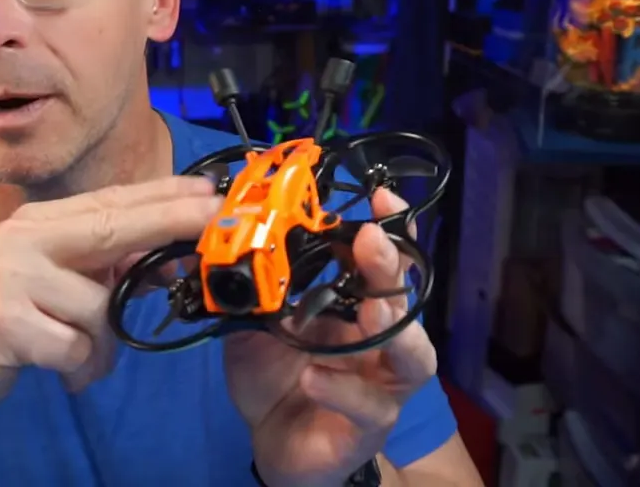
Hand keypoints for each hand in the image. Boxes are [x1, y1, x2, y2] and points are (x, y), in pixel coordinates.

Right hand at [0, 176, 220, 425]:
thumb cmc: (6, 324)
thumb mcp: (56, 287)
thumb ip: (107, 270)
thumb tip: (171, 259)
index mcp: (38, 222)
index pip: (112, 201)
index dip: (164, 194)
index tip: (209, 190)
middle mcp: (22, 238)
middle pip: (113, 226)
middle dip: (170, 221)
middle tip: (215, 218)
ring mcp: (10, 277)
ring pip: (100, 307)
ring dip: (100, 346)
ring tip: (77, 357)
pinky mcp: (2, 321)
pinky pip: (75, 347)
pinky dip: (78, 367)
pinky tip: (59, 370)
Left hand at [224, 189, 437, 486]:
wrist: (273, 445)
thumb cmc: (275, 378)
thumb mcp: (255, 325)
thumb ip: (252, 289)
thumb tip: (226, 240)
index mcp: (357, 308)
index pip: (383, 262)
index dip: (390, 228)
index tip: (379, 195)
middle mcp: (381, 341)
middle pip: (403, 298)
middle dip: (390, 266)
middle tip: (370, 239)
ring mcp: (382, 385)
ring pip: (413, 354)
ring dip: (390, 326)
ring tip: (370, 308)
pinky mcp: (369, 427)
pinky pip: (369, 407)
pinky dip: (343, 389)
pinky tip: (313, 375)